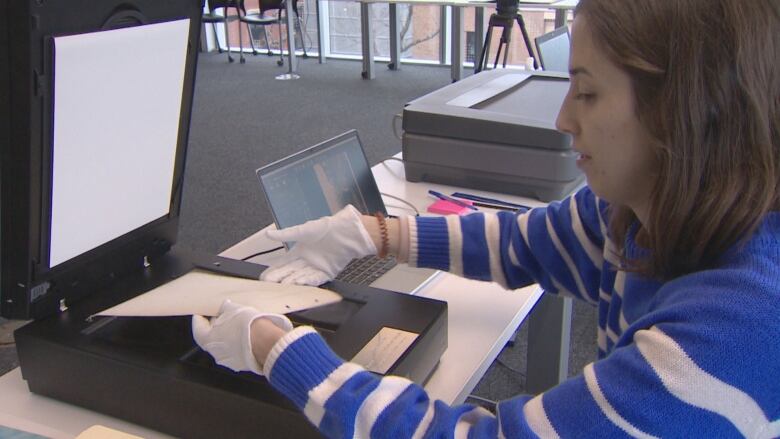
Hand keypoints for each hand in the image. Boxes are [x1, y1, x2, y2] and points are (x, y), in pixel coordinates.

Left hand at [191, 300, 292, 374]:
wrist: (266, 342)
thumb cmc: (247, 326)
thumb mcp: (233, 308)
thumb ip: (225, 308)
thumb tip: (225, 307)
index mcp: (206, 340)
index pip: (197, 326)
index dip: (200, 316)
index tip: (203, 312)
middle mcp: (214, 353)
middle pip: (211, 336)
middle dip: (217, 326)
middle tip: (224, 315)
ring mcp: (228, 360)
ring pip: (224, 345)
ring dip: (229, 336)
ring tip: (239, 324)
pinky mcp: (241, 364)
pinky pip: (237, 351)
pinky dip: (239, 344)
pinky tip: (247, 335)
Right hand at [261, 205, 376, 284]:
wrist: (347, 231)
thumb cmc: (326, 228)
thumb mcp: (303, 231)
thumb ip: (286, 234)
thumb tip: (267, 234)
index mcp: (300, 251)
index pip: (283, 263)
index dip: (274, 270)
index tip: (263, 277)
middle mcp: (307, 261)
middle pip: (290, 272)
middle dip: (280, 278)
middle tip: (268, 284)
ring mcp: (317, 267)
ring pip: (301, 276)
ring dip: (293, 281)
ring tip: (283, 285)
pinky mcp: (328, 272)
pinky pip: (316, 279)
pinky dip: (308, 281)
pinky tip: (299, 283)